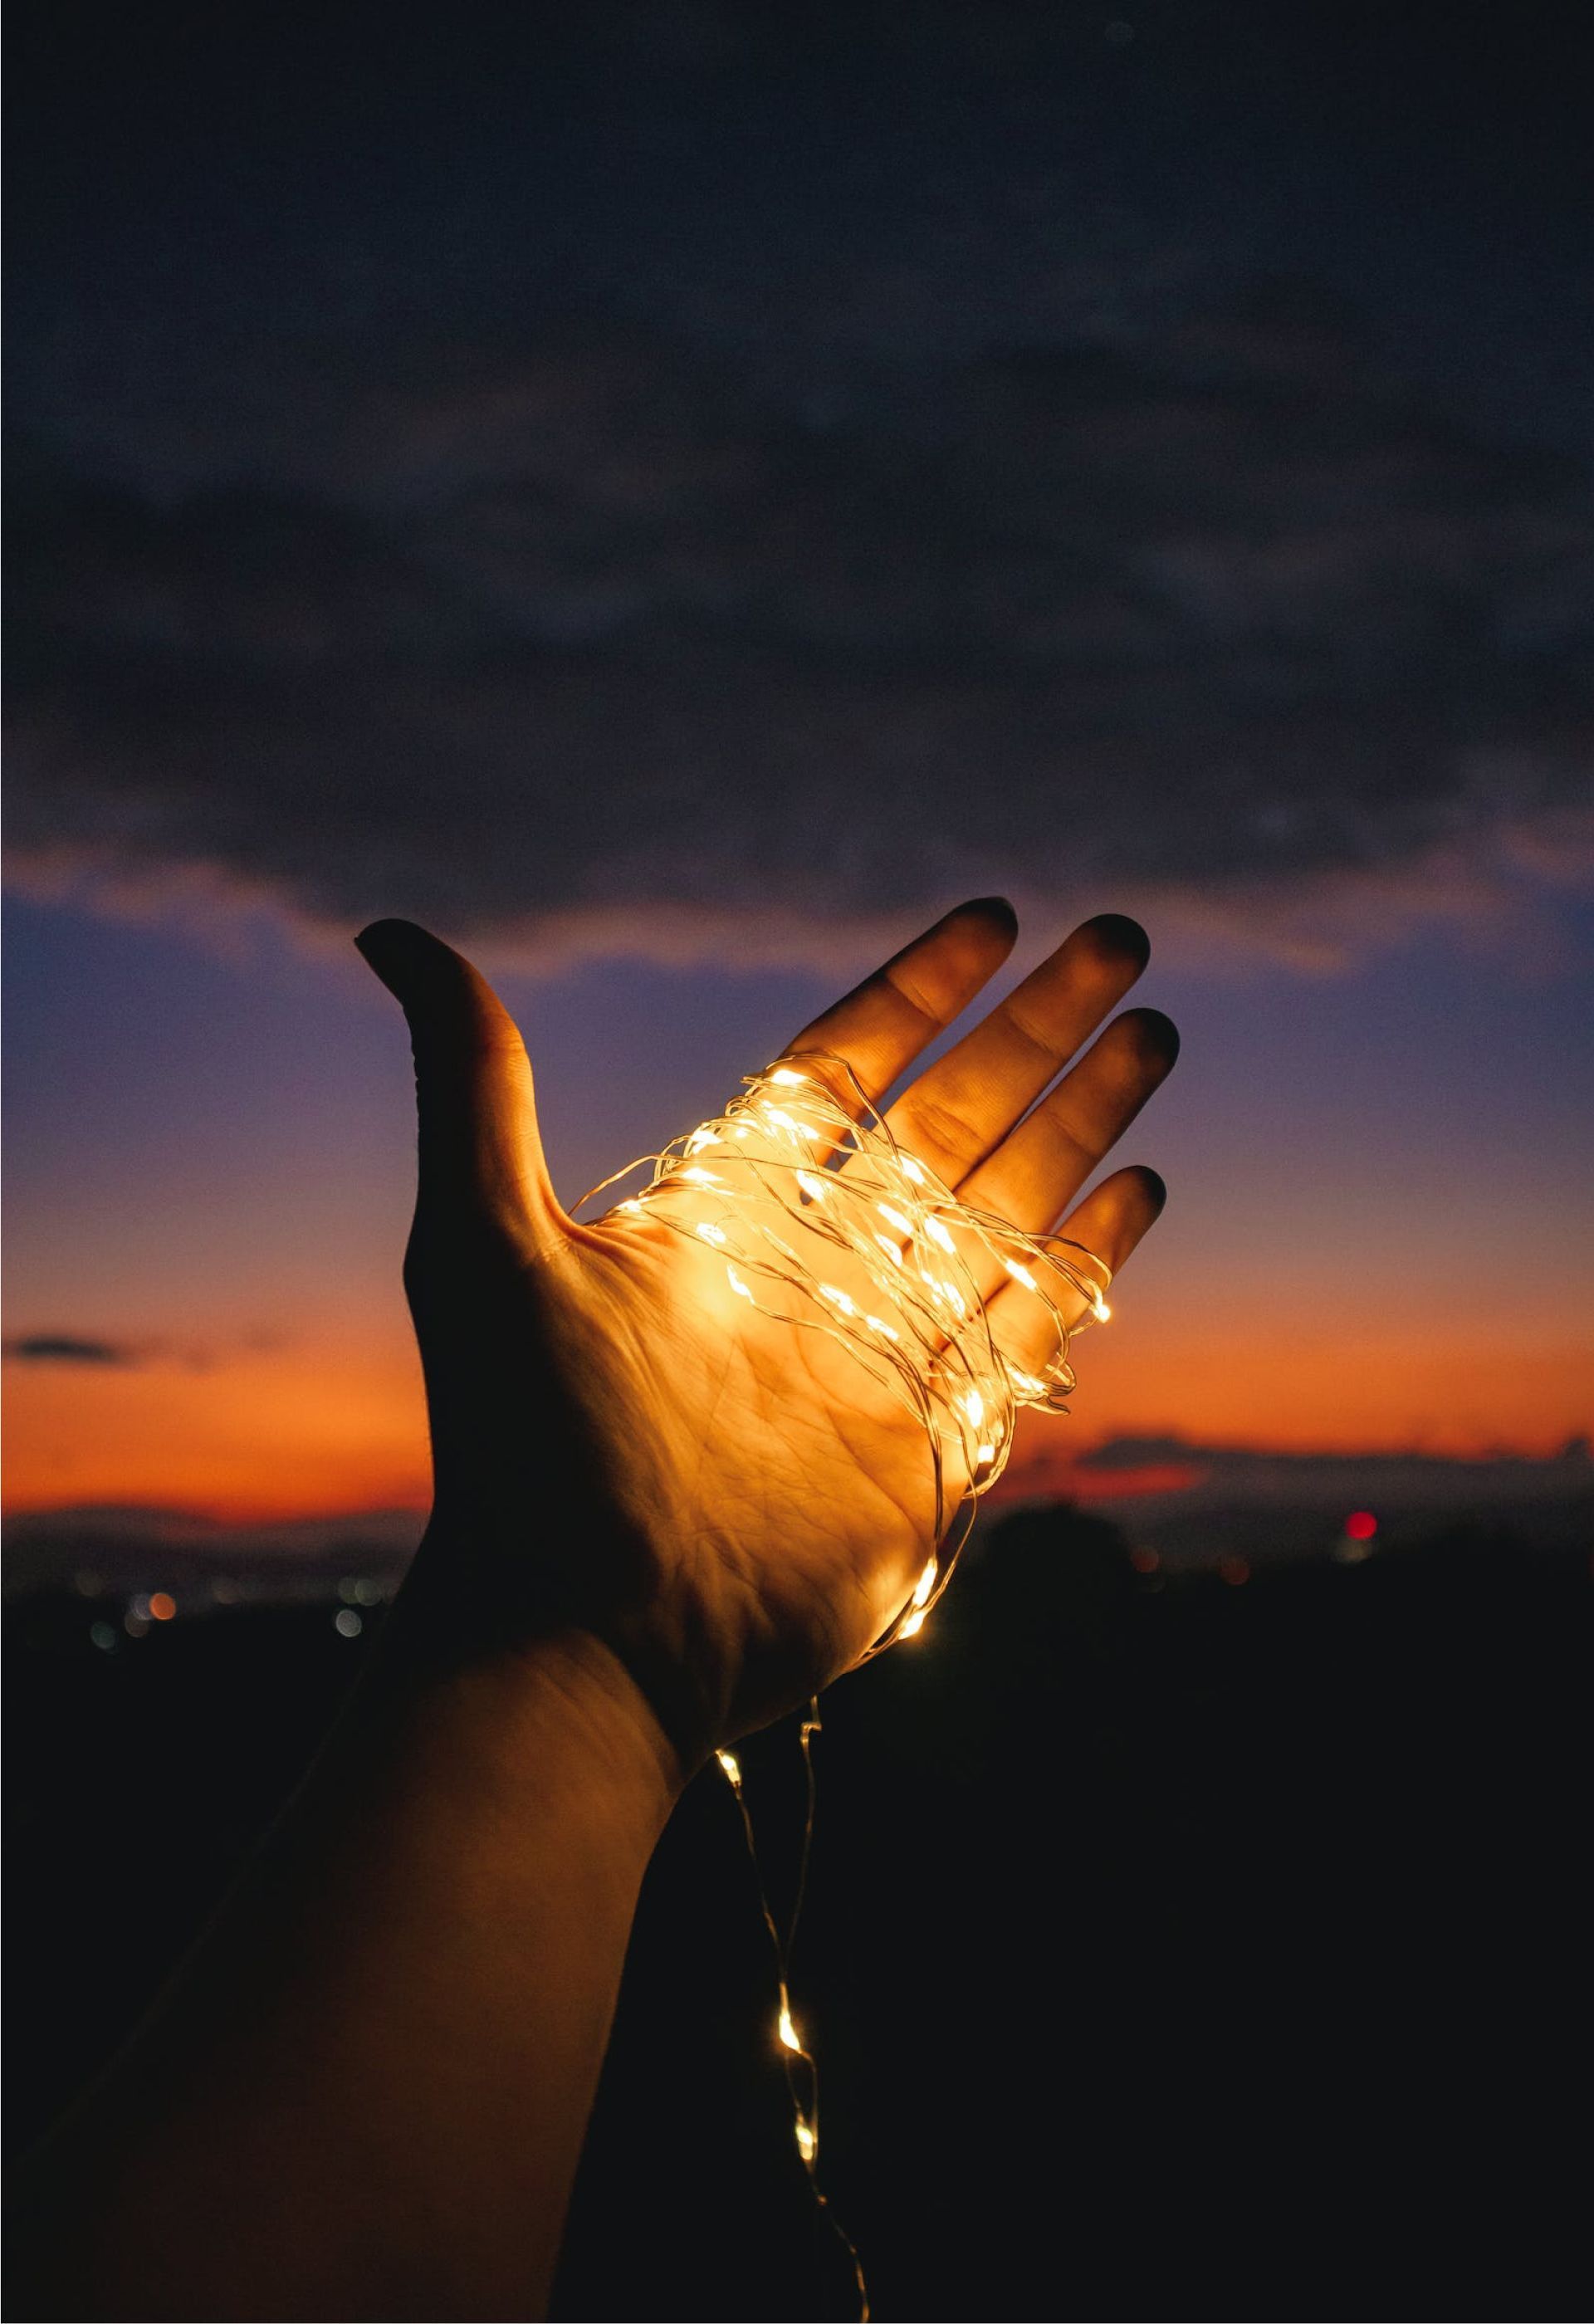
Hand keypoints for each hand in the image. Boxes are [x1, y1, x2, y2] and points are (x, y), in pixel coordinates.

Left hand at [357, 901, 1176, 1774]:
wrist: (587, 1640)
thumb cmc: (524, 1449)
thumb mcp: (481, 1242)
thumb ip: (472, 1082)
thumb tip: (391, 932)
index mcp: (722, 1212)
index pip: (838, 1072)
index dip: (915, 996)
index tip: (989, 921)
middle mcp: (812, 1270)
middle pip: (948, 1118)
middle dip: (1033, 1029)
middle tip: (1116, 941)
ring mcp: (884, 1352)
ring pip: (1008, 1202)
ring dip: (1083, 1116)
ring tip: (1152, 1029)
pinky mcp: (939, 1439)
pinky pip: (1033, 1324)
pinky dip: (1091, 1254)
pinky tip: (1140, 1183)